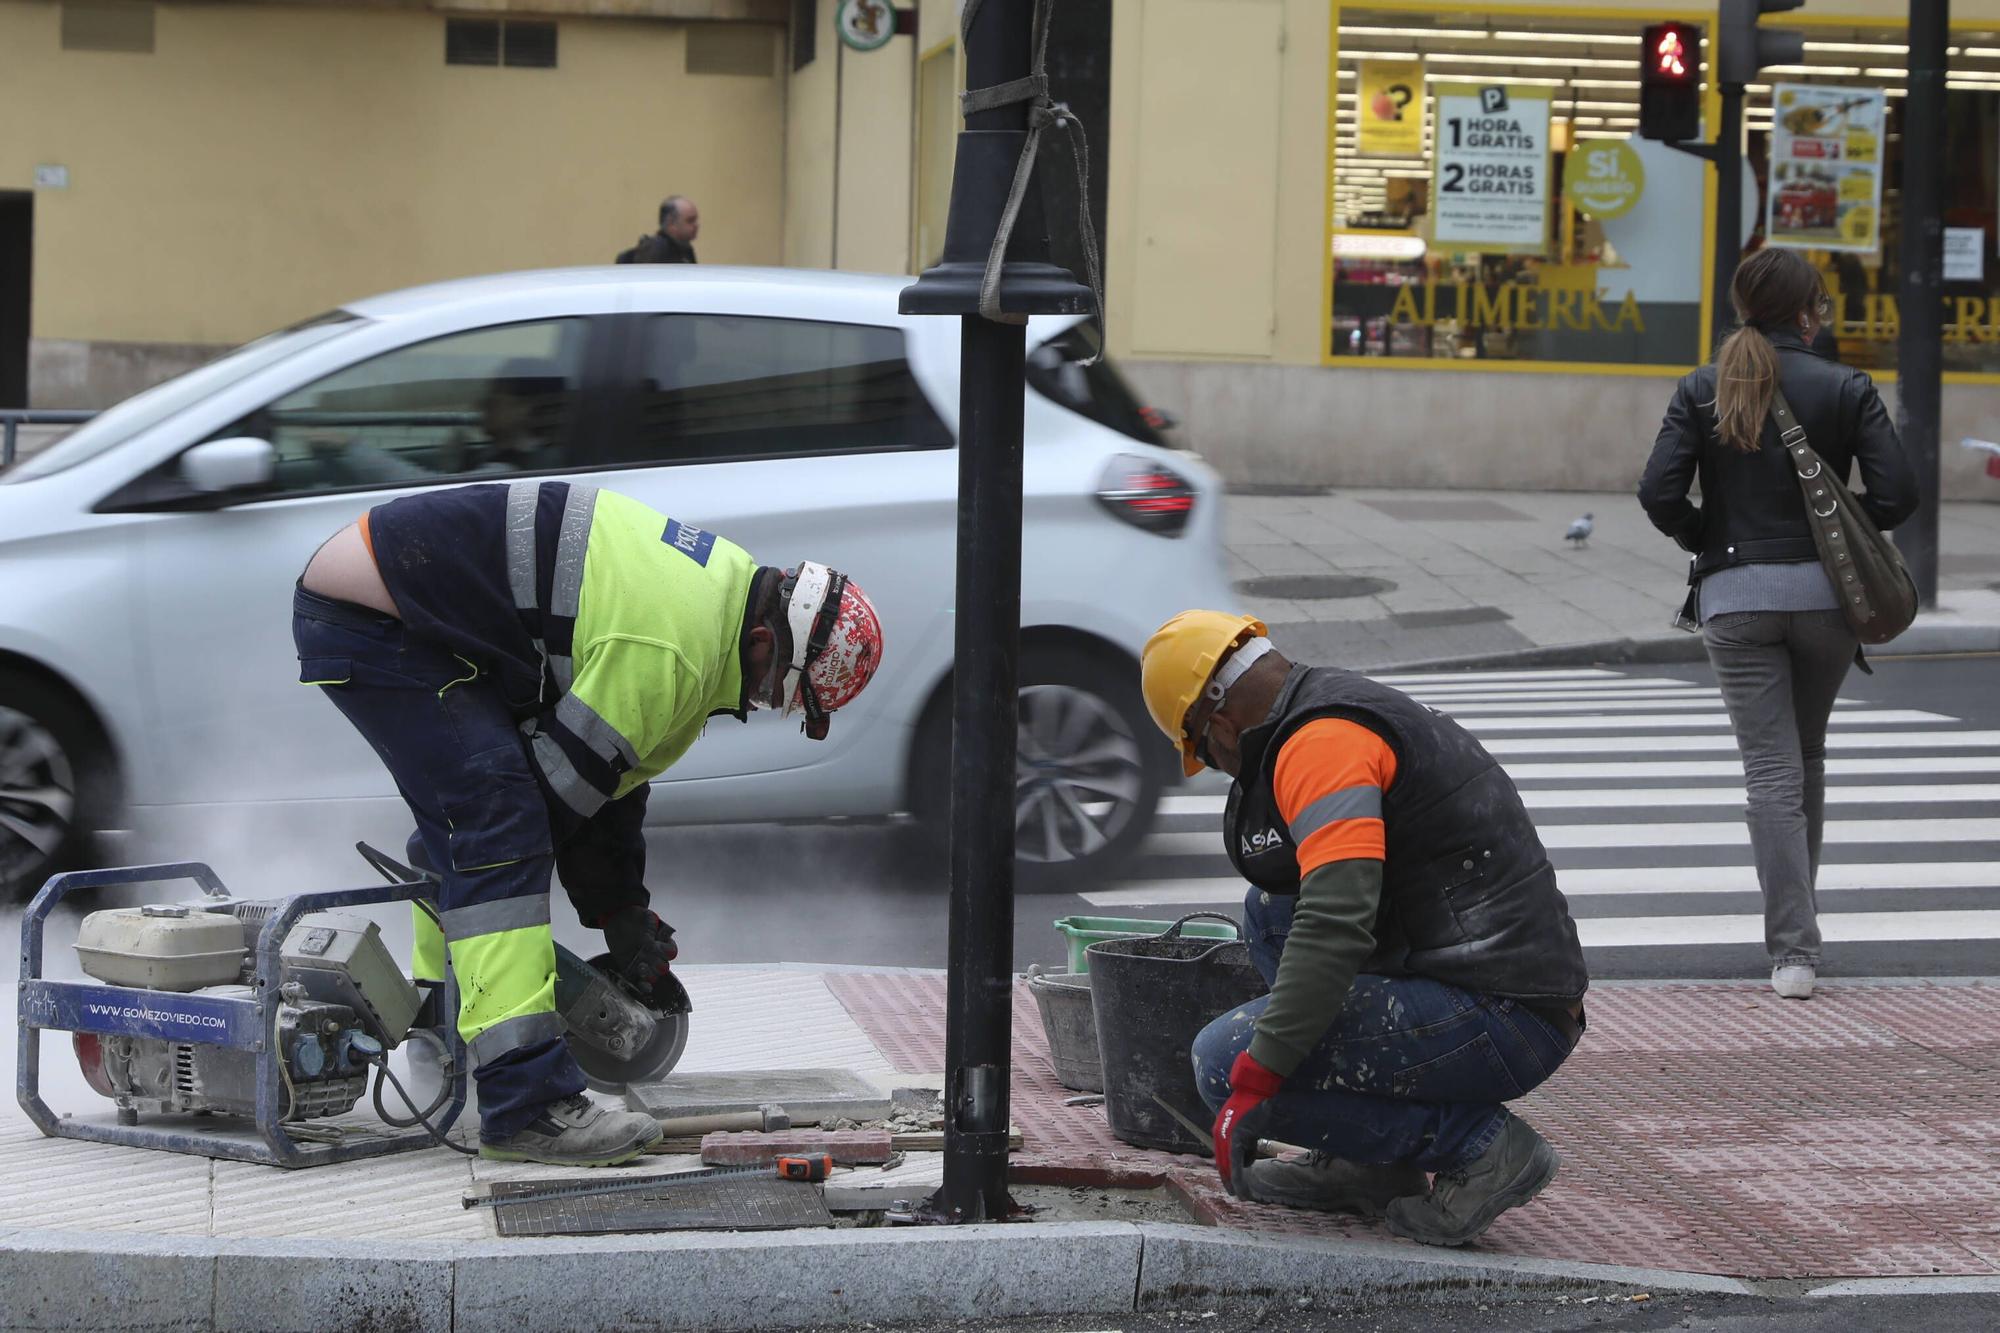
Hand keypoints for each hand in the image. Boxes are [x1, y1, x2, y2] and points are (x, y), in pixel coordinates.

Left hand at [599, 906, 677, 986]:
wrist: (618, 919)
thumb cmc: (635, 916)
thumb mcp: (645, 916)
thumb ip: (651, 927)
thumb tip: (651, 941)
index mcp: (662, 942)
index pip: (671, 952)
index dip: (665, 950)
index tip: (653, 944)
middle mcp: (656, 955)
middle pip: (664, 967)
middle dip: (656, 963)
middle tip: (645, 956)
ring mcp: (645, 963)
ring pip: (655, 976)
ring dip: (649, 974)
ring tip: (641, 966)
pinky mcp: (632, 970)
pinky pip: (641, 982)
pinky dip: (644, 986)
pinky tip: (644, 986)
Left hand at [1212, 1049, 1282, 1198]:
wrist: (1255, 1090)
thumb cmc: (1253, 1106)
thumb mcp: (1246, 1126)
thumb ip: (1244, 1140)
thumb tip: (1247, 1155)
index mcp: (1220, 1131)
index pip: (1222, 1156)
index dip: (1226, 1171)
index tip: (1230, 1184)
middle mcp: (1220, 1135)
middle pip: (1222, 1163)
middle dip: (1228, 1179)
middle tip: (1234, 1194)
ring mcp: (1227, 1137)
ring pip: (1229, 1165)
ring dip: (1236, 1180)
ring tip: (1242, 1193)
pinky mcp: (1237, 1138)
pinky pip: (1236, 1162)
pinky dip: (1238, 1176)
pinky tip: (1241, 1186)